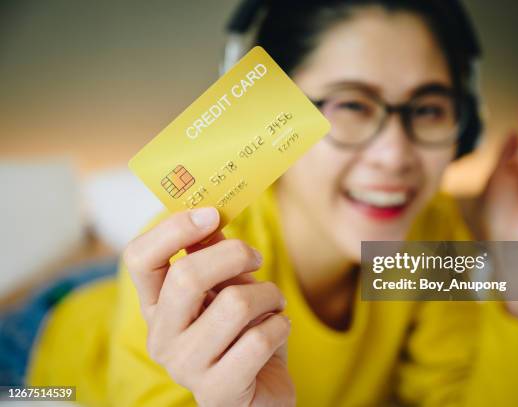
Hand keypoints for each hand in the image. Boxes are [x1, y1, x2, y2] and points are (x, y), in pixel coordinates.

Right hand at [123, 207, 294, 406]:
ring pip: (234, 304)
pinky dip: (280, 325)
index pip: (140, 258)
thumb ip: (213, 254)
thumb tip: (209, 212)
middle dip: (235, 255)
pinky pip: (258, 340)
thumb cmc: (242, 334)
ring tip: (274, 302)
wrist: (261, 393)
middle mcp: (161, 337)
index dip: (174, 229)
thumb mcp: (226, 288)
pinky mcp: (217, 392)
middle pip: (187, 276)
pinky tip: (278, 329)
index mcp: (155, 306)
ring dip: (268, 294)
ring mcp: (185, 368)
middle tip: (256, 258)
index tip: (212, 215)